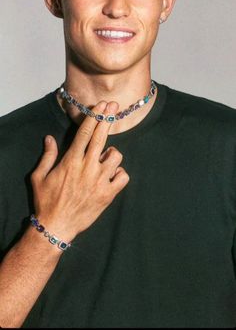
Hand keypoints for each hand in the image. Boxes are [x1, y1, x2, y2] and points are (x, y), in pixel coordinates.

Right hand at [31, 101, 129, 241]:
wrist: (56, 227)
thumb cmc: (46, 201)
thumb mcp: (39, 177)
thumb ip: (47, 155)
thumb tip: (50, 138)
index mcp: (71, 161)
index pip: (85, 133)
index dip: (95, 116)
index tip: (102, 105)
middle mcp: (87, 168)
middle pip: (101, 138)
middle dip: (108, 119)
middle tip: (113, 107)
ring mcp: (100, 181)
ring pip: (116, 156)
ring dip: (112, 154)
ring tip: (104, 159)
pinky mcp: (108, 194)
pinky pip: (123, 177)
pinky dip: (120, 174)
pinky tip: (112, 176)